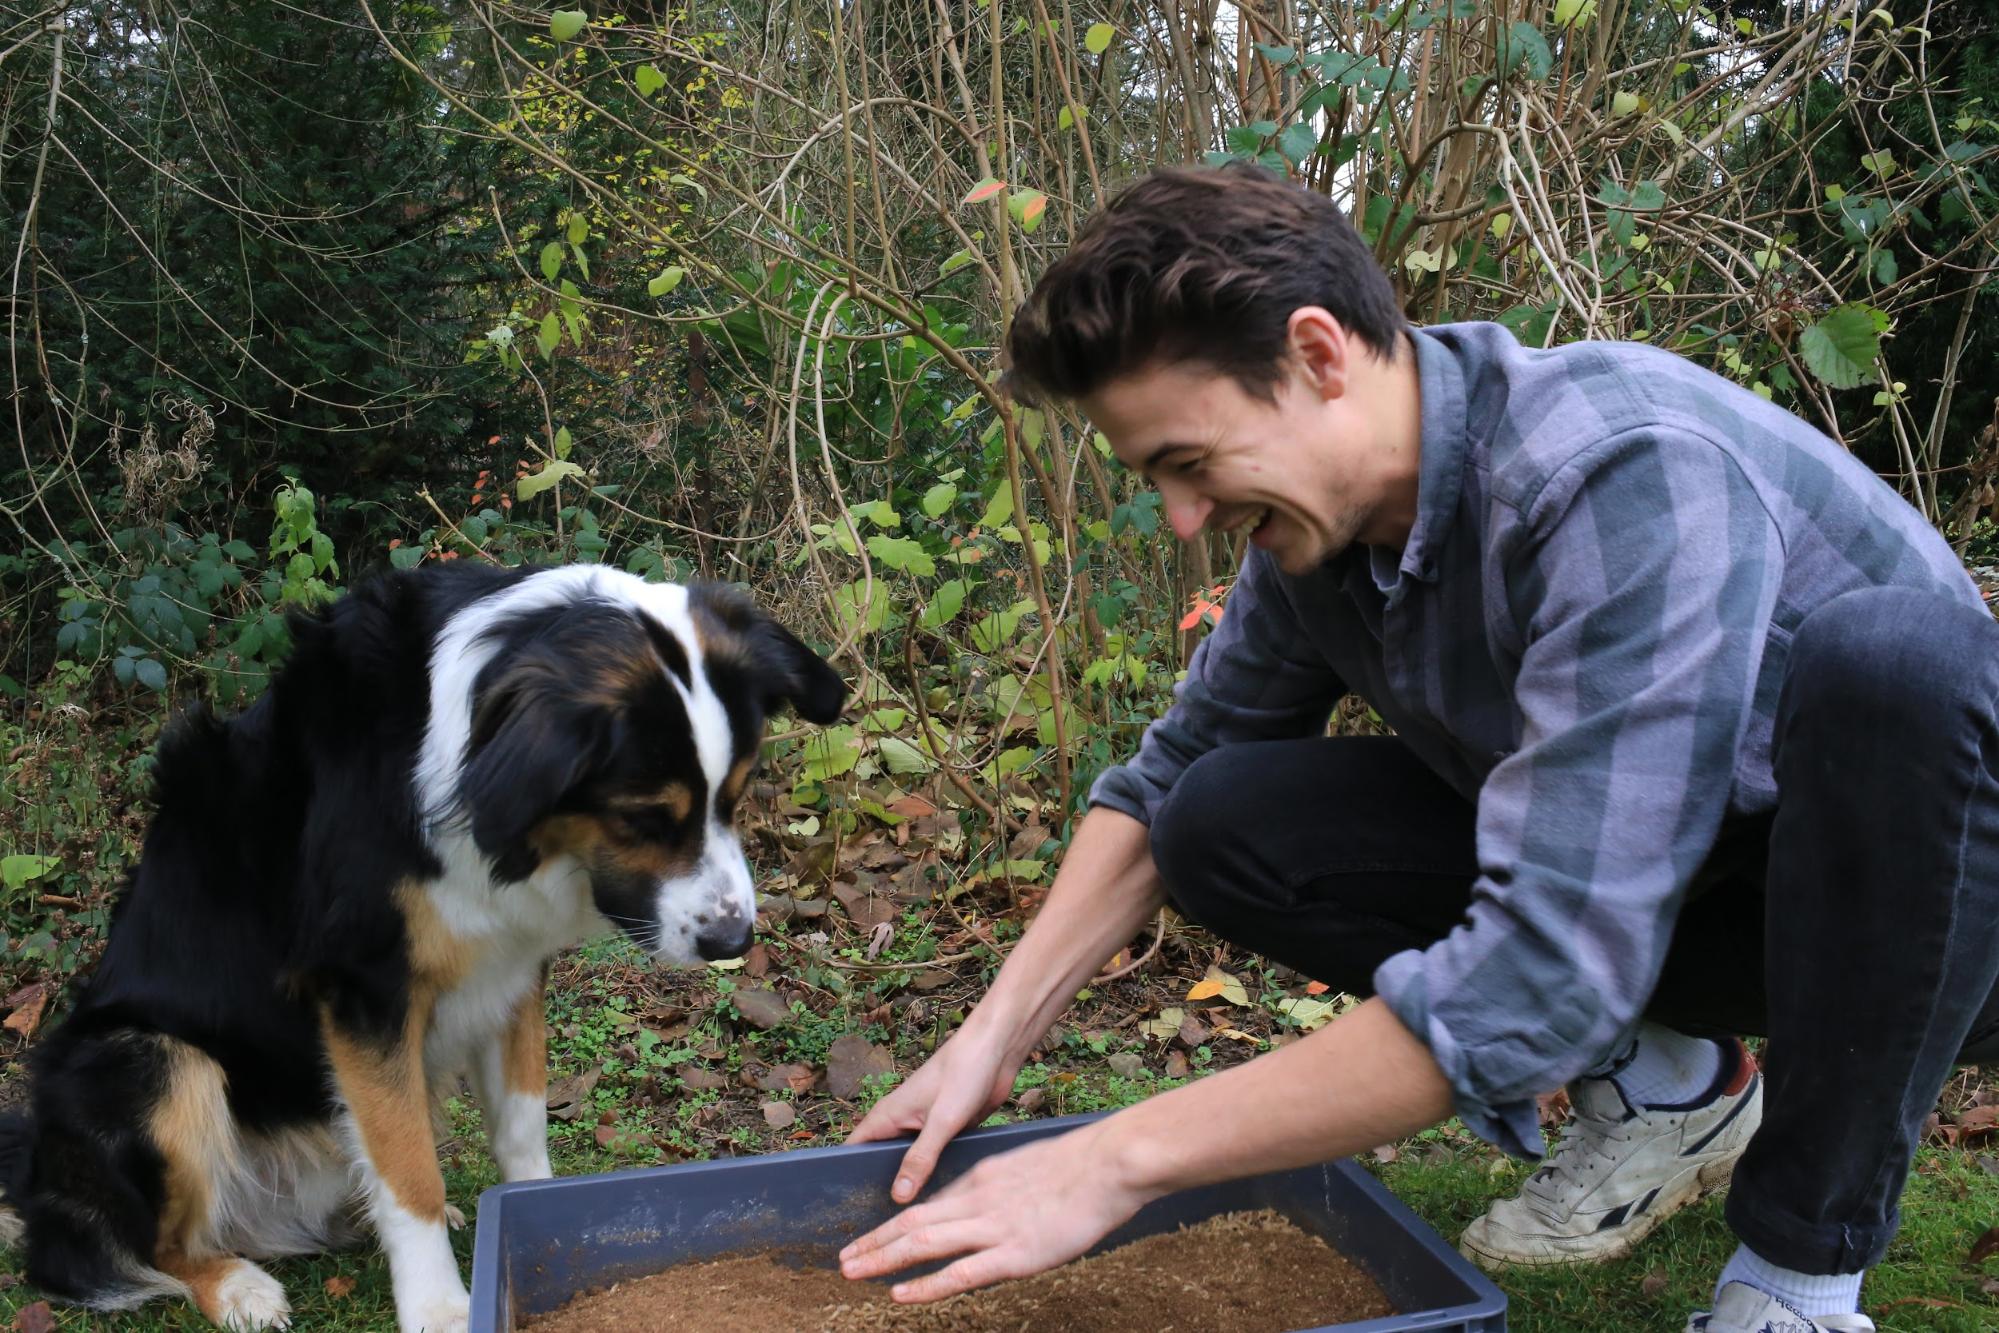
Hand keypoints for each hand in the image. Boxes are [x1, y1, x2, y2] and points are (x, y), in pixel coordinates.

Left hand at [838, 1119, 1145, 1302]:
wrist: (1110, 1164)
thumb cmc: (1082, 1166)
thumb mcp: (1029, 1168)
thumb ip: (1004, 1189)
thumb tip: (992, 1206)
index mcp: (983, 1178)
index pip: (929, 1203)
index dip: (896, 1223)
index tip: (873, 1237)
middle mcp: (978, 1201)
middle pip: (912, 1221)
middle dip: (874, 1243)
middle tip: (843, 1259)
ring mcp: (993, 1227)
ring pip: (922, 1243)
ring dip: (882, 1259)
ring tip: (851, 1272)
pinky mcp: (1013, 1253)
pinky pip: (959, 1272)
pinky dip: (925, 1284)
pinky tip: (899, 1294)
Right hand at [846, 1023, 1018, 1202]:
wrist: (997, 1050)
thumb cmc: (963, 1073)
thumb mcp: (941, 1120)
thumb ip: (920, 1158)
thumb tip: (898, 1196)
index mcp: (887, 1117)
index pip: (853, 1151)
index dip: (844, 1177)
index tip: (847, 1210)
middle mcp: (901, 1124)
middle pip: (881, 1163)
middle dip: (881, 1189)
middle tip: (884, 1227)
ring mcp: (924, 1129)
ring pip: (909, 1165)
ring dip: (912, 1185)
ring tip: (912, 1220)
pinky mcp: (946, 1133)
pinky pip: (934, 1161)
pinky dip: (935, 1176)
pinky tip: (944, 1200)